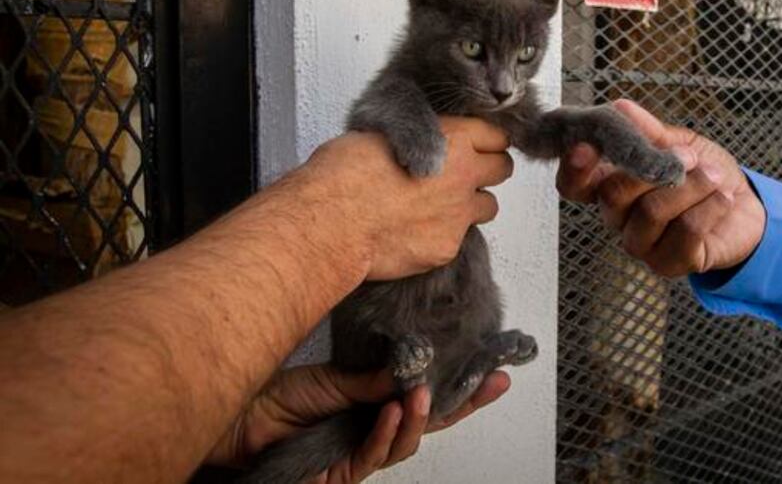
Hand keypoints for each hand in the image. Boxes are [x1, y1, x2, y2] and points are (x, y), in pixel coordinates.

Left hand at [207, 365, 510, 482]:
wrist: (239, 422)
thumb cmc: (278, 399)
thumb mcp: (334, 379)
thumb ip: (372, 379)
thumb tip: (412, 363)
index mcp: (376, 402)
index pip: (426, 395)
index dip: (459, 384)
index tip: (490, 366)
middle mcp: (375, 427)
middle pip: (431, 421)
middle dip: (464, 404)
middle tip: (491, 383)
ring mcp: (362, 450)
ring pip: (408, 440)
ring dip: (420, 417)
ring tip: (425, 394)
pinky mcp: (345, 469)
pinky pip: (375, 453)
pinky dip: (386, 432)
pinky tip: (393, 412)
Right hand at [297, 117, 513, 280]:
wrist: (330, 223)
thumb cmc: (342, 175)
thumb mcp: (378, 135)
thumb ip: (411, 138)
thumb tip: (407, 142)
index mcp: (452, 139)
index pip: (496, 135)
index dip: (485, 139)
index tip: (474, 145)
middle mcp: (464, 175)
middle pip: (503, 168)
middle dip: (487, 171)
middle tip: (464, 175)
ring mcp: (459, 215)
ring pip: (488, 207)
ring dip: (472, 205)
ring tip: (440, 207)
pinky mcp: (447, 248)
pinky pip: (459, 240)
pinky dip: (443, 236)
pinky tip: (415, 233)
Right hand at [556, 100, 764, 276]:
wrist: (746, 207)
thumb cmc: (705, 174)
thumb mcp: (679, 143)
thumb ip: (648, 131)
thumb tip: (619, 107)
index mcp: (609, 186)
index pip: (572, 185)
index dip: (574, 168)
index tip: (587, 146)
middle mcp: (618, 218)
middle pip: (612, 195)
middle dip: (654, 168)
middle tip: (688, 157)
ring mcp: (641, 244)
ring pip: (651, 212)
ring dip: (691, 186)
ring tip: (714, 176)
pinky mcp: (670, 263)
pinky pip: (685, 232)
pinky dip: (710, 207)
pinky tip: (723, 198)